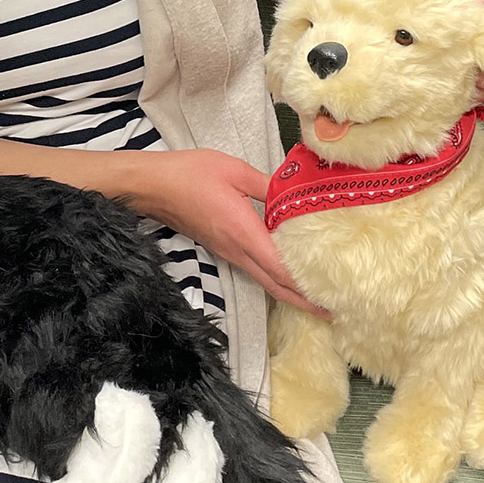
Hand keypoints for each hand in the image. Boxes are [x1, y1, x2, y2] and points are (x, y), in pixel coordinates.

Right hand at [131, 150, 331, 318]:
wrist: (152, 187)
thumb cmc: (189, 175)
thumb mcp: (234, 170)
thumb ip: (268, 184)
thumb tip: (293, 192)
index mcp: (243, 232)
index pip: (280, 268)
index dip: (305, 286)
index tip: (329, 298)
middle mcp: (236, 249)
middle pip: (274, 284)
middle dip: (303, 301)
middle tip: (331, 311)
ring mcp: (228, 252)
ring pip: (264, 280)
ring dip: (289, 292)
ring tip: (315, 297)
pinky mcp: (222, 248)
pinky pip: (253, 269)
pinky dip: (274, 278)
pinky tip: (286, 274)